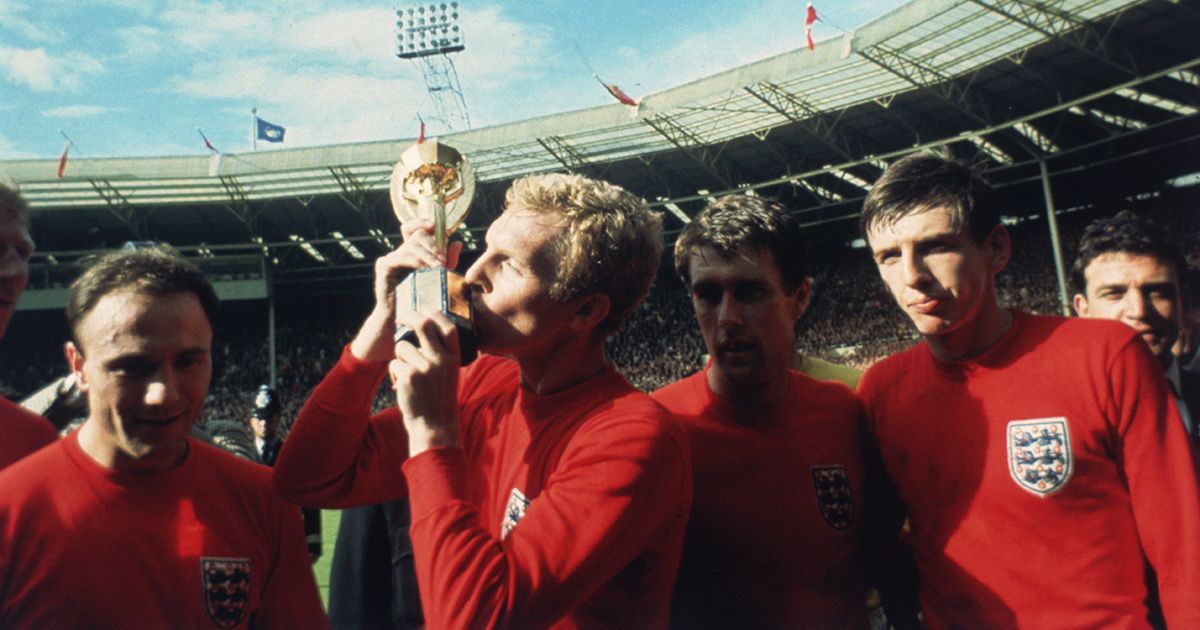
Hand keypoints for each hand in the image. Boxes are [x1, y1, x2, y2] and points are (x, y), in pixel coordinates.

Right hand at [349, 222, 461, 362]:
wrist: (404, 319)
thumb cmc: (422, 300)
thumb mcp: (439, 278)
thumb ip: (448, 261)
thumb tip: (458, 242)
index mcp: (414, 252)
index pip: (416, 228)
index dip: (423, 222)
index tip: (434, 225)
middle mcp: (402, 252)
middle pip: (418, 235)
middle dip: (433, 246)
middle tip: (443, 261)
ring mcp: (391, 257)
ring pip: (412, 245)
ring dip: (427, 255)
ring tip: (438, 267)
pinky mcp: (384, 266)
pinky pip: (400, 256)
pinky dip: (415, 261)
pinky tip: (425, 269)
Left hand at [390, 307, 461, 455]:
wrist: (434, 424)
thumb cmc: (439, 395)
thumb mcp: (449, 371)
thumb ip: (441, 351)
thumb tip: (423, 326)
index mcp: (454, 357)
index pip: (447, 326)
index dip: (434, 313)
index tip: (423, 308)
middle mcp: (442, 359)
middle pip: (423, 325)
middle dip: (409, 316)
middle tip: (401, 317)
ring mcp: (425, 368)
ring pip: (402, 346)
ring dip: (399, 356)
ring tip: (407, 372)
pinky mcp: (409, 376)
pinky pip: (394, 363)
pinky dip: (395, 372)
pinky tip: (403, 385)